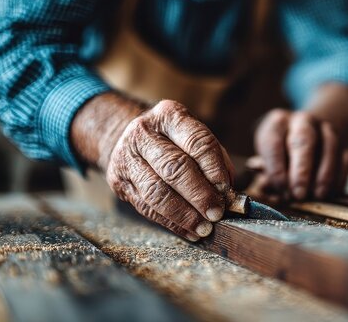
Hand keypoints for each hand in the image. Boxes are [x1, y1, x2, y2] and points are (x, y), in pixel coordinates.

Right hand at [103, 100, 234, 240]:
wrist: (130, 139)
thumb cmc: (174, 140)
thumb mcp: (194, 136)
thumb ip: (215, 159)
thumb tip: (229, 192)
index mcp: (169, 116)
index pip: (197, 142)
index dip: (214, 169)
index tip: (227, 191)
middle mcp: (143, 133)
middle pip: (175, 168)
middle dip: (200, 194)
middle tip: (217, 212)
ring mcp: (126, 158)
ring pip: (157, 192)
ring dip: (185, 214)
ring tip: (205, 227)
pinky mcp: (118, 182)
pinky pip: (147, 208)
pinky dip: (172, 224)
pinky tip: (190, 232)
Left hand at [254, 109, 347, 200]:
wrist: (305, 135)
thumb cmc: (280, 152)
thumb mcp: (268, 159)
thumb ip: (269, 174)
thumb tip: (273, 189)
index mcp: (277, 123)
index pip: (274, 143)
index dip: (277, 169)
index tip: (281, 189)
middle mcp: (302, 121)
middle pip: (304, 140)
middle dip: (302, 170)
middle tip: (299, 194)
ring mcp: (326, 129)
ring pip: (330, 147)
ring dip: (325, 174)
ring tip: (318, 195)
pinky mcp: (343, 142)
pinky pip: (345, 158)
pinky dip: (340, 176)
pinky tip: (332, 192)